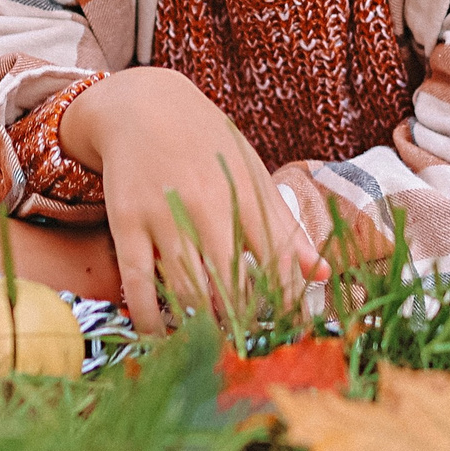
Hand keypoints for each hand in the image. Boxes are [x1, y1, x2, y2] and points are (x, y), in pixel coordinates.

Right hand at [61, 67, 329, 332]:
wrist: (145, 104)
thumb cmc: (208, 144)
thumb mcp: (252, 175)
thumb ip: (285, 227)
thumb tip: (322, 275)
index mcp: (247, 195)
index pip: (278, 261)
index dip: (287, 303)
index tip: (290, 332)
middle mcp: (209, 206)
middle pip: (232, 285)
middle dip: (241, 324)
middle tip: (244, 346)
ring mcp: (165, 215)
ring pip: (187, 289)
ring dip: (198, 326)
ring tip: (208, 343)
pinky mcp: (127, 221)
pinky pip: (137, 282)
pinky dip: (148, 317)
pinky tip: (157, 335)